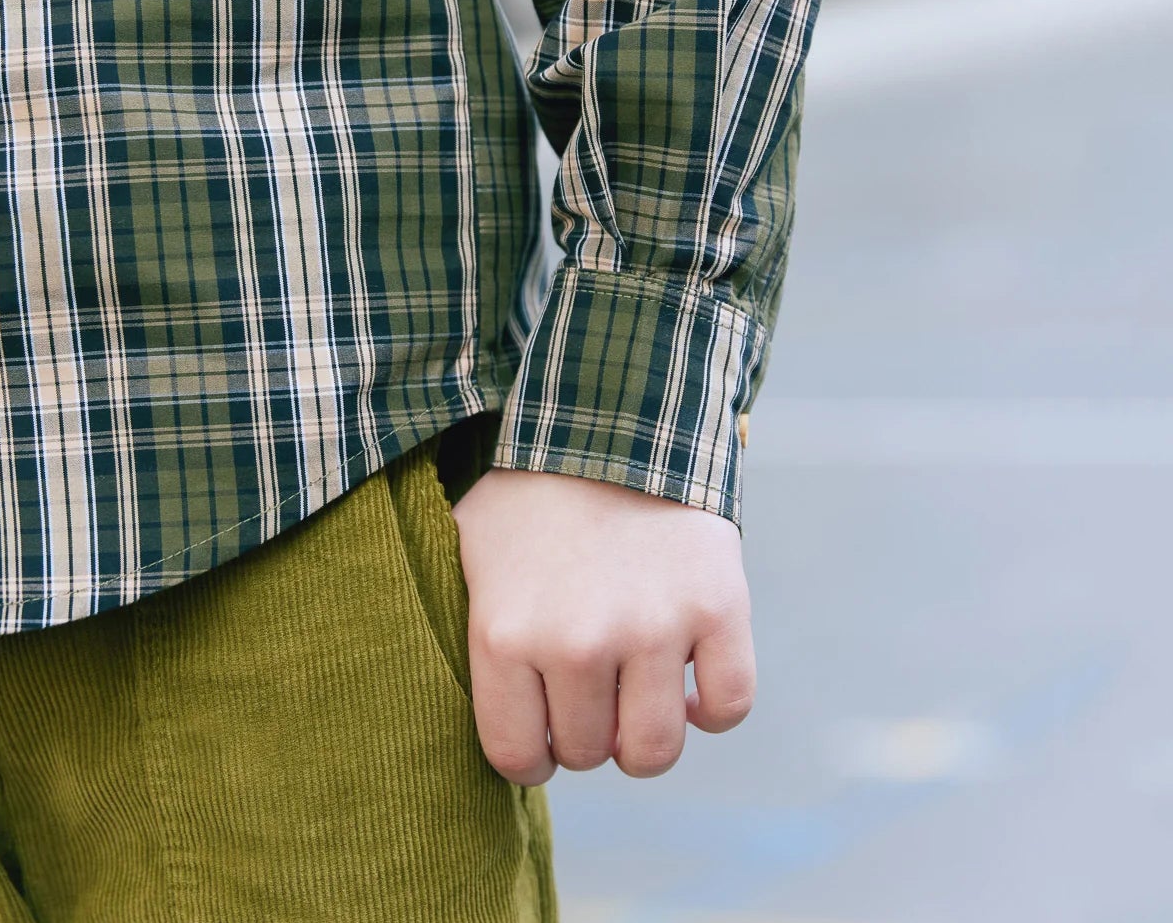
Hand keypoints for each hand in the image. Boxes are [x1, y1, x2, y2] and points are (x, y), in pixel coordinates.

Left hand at [450, 467, 755, 782]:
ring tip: (637, 692)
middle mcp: (577, 642)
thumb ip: (465, 621)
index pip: (517, 756)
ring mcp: (653, 628)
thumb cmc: (536, 490)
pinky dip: (711, 709)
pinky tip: (689, 684)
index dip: (534, 754)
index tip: (545, 733)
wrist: (618, 415)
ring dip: (644, 732)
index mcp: (506, 634)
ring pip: (654, 750)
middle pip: (589, 753)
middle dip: (589, 729)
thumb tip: (445, 677)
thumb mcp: (470, 544)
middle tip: (591, 686)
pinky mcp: (717, 608)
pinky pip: (727, 707)